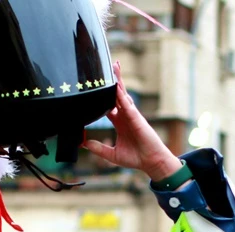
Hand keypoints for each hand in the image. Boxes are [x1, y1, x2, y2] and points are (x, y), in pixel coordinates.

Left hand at [83, 62, 182, 180]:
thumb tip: (83, 144)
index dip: (102, 95)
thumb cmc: (136, 158)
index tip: (94, 86)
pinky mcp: (137, 119)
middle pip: (117, 94)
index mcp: (120, 122)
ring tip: (114, 66)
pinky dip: (121, 95)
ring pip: (123, 94)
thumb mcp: (112, 154)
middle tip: (106, 65)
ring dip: (118, 80)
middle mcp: (126, 116)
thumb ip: (98, 148)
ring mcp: (132, 115)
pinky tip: (116, 86)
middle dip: (113, 80)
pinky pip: (127, 105)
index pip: (108, 105)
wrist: (151, 163)